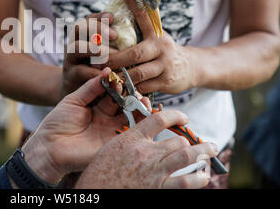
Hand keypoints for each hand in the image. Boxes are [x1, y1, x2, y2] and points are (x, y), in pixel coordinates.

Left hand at [21, 67, 149, 183]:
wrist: (48, 148)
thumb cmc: (57, 124)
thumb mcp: (74, 100)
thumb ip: (91, 87)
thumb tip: (107, 70)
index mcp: (97, 108)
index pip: (114, 94)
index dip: (120, 86)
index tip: (122, 78)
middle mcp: (107, 120)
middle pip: (126, 106)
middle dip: (133, 97)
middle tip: (136, 90)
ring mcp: (111, 132)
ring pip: (132, 119)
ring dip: (140, 109)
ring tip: (143, 100)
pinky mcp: (113, 145)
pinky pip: (130, 134)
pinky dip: (140, 124)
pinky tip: (142, 113)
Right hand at [59, 12, 117, 99]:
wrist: (76, 93)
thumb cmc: (97, 71)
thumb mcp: (105, 56)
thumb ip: (115, 46)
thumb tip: (136, 37)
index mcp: (83, 37)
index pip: (88, 19)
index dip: (99, 17)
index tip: (113, 18)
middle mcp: (74, 44)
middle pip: (79, 27)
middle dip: (97, 28)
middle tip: (115, 35)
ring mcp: (70, 60)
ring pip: (76, 47)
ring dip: (93, 49)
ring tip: (107, 54)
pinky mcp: (71, 77)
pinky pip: (80, 71)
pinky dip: (95, 72)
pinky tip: (108, 74)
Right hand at [76, 109, 218, 188]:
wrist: (96, 191)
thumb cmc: (100, 173)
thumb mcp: (111, 148)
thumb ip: (130, 140)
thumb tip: (146, 137)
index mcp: (131, 139)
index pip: (158, 119)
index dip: (176, 116)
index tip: (184, 118)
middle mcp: (145, 152)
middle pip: (176, 140)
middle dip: (190, 142)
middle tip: (199, 144)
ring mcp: (153, 171)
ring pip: (186, 155)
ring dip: (202, 153)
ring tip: (211, 150)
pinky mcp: (158, 188)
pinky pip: (185, 181)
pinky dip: (198, 178)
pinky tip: (204, 176)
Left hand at [97, 0, 198, 94]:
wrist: (191, 68)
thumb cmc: (163, 50)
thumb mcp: (155, 34)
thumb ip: (141, 24)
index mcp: (156, 33)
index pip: (145, 14)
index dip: (133, 0)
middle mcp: (162, 47)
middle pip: (134, 53)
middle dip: (114, 58)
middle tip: (96, 60)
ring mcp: (165, 66)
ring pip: (137, 73)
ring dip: (120, 75)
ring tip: (104, 75)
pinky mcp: (166, 82)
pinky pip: (143, 87)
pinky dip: (130, 88)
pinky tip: (119, 87)